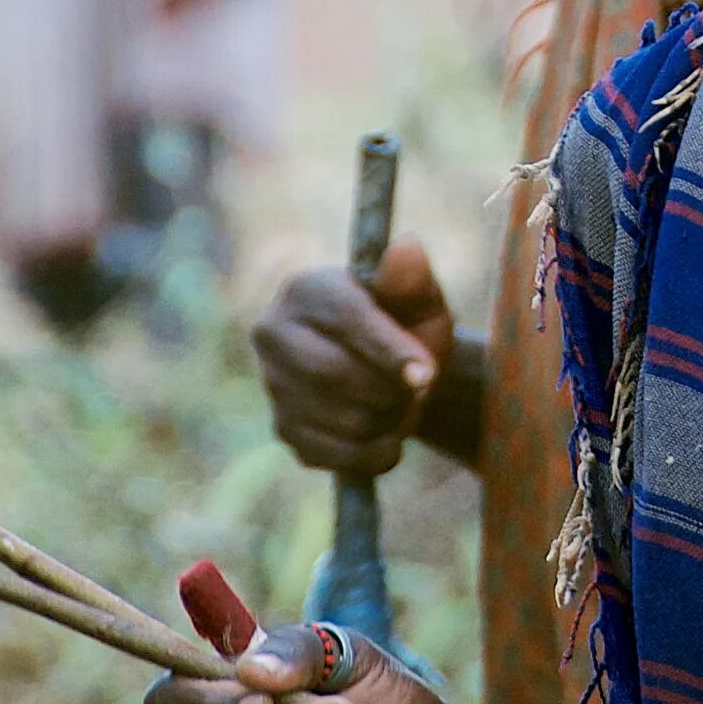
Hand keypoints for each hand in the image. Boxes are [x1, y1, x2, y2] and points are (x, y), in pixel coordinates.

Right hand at [253, 240, 453, 478]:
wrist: (396, 371)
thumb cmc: (407, 324)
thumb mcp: (420, 300)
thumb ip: (414, 280)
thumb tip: (409, 248)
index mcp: (306, 288)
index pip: (345, 321)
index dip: (390, 351)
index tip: (430, 374)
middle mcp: (274, 332)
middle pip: (332, 375)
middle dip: (390, 390)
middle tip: (421, 388)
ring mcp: (272, 384)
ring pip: (339, 419)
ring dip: (389, 421)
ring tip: (404, 403)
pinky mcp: (283, 429)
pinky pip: (334, 455)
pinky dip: (374, 452)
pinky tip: (387, 432)